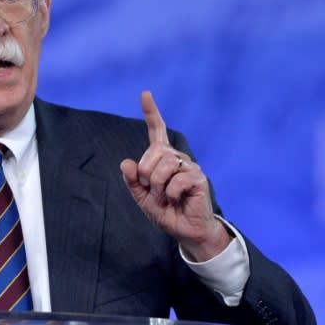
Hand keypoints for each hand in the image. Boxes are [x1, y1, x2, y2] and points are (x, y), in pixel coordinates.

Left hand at [120, 91, 231, 261]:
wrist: (185, 230)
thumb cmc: (166, 211)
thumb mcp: (142, 197)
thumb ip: (132, 180)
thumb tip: (126, 162)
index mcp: (162, 158)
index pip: (157, 130)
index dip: (151, 112)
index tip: (145, 93)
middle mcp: (176, 157)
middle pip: (153, 153)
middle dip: (146, 175)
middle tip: (153, 190)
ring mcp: (189, 166)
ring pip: (163, 166)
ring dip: (157, 186)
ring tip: (165, 197)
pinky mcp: (198, 178)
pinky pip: (176, 180)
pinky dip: (170, 194)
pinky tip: (177, 199)